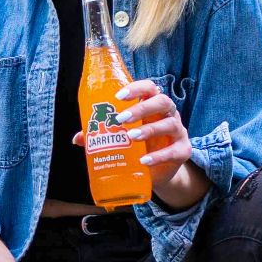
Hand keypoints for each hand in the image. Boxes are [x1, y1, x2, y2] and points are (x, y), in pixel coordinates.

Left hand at [73, 78, 189, 187]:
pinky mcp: (183, 151)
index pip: (149, 88)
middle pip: (162, 102)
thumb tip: (78, 137)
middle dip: (142, 108)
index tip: (119, 96)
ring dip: (149, 129)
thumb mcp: (120, 139)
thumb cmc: (138, 147)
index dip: (136, 88)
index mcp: (152, 106)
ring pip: (170, 123)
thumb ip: (101, 135)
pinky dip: (159, 156)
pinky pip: (174, 151)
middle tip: (121, 119)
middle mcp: (168, 114)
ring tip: (131, 137)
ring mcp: (178, 132)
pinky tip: (144, 161)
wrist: (157, 173)